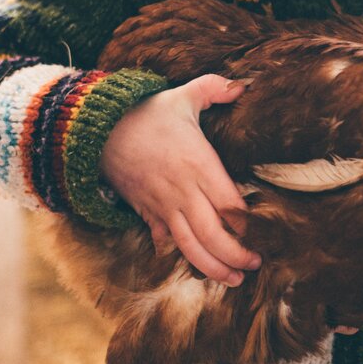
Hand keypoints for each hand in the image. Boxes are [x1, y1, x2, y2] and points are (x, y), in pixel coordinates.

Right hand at [100, 74, 260, 286]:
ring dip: (213, 267)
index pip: (230, 205)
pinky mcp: (147, 212)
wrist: (98, 129)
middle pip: (214, 235)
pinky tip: (197, 267)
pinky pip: (165, 240)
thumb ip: (214, 88)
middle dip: (236, 256)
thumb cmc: (146, 112)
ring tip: (234, 278)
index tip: (264, 235)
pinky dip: (181, 256)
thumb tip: (244, 85)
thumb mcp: (183, 95)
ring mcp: (163, 205)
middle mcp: (183, 191)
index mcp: (199, 164)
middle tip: (255, 265)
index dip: (248, 226)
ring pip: (191, 246)